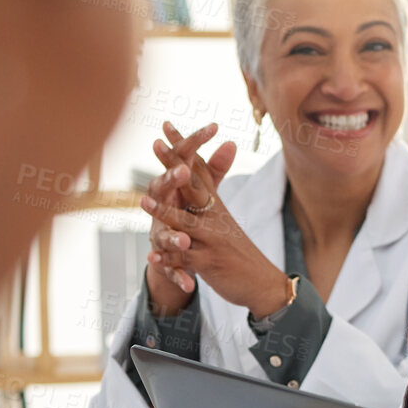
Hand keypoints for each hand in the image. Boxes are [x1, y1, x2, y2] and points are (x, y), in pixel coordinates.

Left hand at [141, 121, 289, 318]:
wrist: (262, 282)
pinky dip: (168, 258)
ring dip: (164, 213)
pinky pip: (186, 259)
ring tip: (144, 202)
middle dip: (173, 165)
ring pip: (186, 223)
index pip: (197, 169)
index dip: (182, 147)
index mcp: (215, 205)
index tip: (166, 125)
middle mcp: (215, 217)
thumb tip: (226, 147)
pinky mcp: (210, 263)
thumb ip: (214, 187)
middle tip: (156, 144)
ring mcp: (213, 240)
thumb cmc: (237, 249)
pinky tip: (152, 255)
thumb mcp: (224, 217)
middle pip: (192, 186)